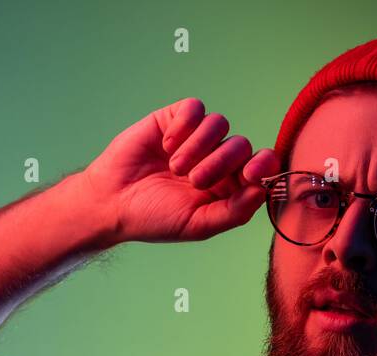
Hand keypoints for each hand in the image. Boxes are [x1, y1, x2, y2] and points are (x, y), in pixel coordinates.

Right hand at [84, 97, 280, 244]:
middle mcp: (216, 159)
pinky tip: (166, 145)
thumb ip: (235, 211)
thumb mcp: (198, 225)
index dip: (264, 165)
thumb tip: (263, 190)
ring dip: (198, 147)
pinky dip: (184, 126)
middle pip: (241, 145)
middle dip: (220, 163)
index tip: (251, 173)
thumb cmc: (155, 217)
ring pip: (219, 124)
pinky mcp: (174, 120)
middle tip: (194, 180)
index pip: (261, 166)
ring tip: (175, 166)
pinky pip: (195, 109)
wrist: (113, 201)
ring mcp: (196, 138)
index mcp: (229, 186)